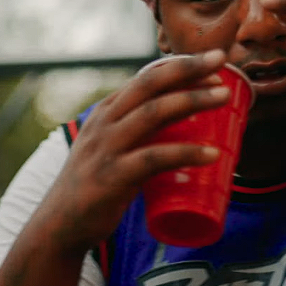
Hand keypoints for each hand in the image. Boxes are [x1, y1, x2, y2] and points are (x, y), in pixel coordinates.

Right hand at [37, 50, 230, 253]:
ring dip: (192, 100)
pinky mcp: (113, 177)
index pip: (145, 78)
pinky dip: (186, 153)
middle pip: (150, 85)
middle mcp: (104, 122)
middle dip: (188, 68)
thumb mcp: (112, 148)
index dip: (179, 66)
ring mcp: (107, 148)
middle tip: (221, 60)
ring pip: (154, 113)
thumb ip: (138, 133)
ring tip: (225, 97)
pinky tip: (213, 154)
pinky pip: (155, 158)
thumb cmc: (95, 186)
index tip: (212, 61)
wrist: (60, 225)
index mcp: (106, 112)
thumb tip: (182, 123)